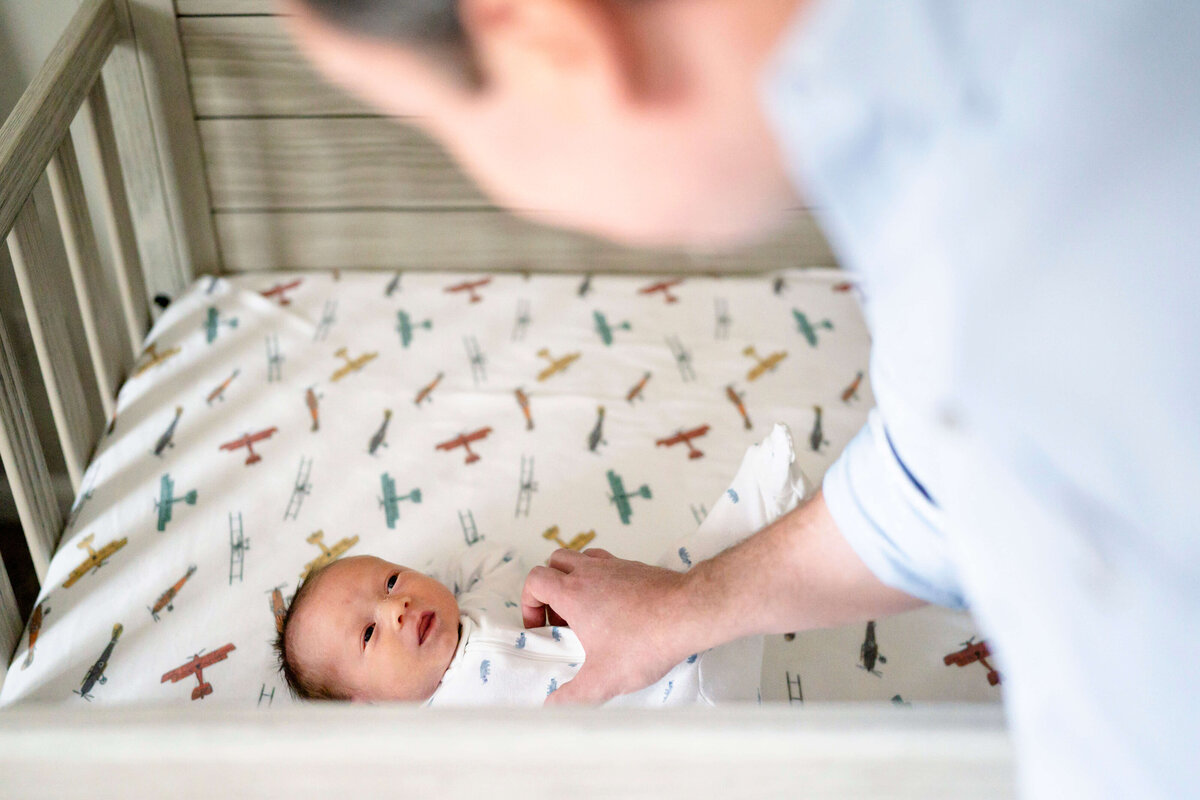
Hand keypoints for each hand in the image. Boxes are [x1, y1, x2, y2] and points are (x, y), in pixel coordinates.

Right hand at [521, 548, 695, 705]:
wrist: (690, 613)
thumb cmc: (646, 639)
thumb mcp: (602, 679)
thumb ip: (572, 696)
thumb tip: (552, 706)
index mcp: (574, 593)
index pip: (535, 580)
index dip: (530, 602)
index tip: (542, 627)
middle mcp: (592, 573)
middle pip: (555, 562)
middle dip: (550, 588)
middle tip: (562, 619)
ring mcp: (616, 567)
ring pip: (583, 558)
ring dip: (576, 579)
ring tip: (587, 612)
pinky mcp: (638, 569)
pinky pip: (610, 565)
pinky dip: (604, 580)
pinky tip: (616, 609)